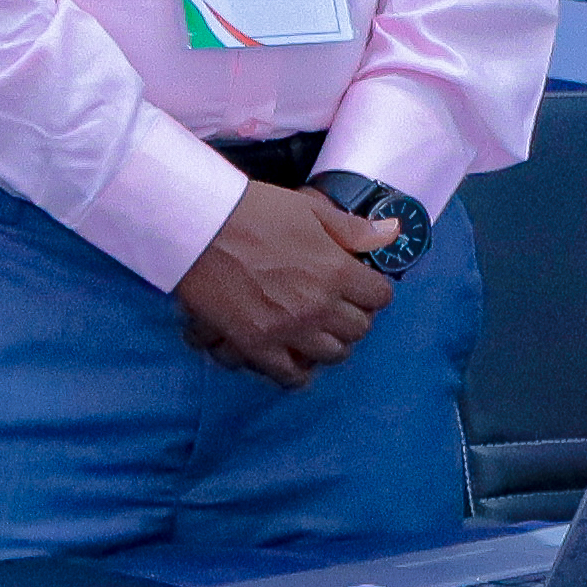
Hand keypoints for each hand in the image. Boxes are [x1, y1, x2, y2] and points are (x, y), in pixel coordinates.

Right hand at [173, 179, 392, 389]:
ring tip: (316, 329)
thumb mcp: (309, 210)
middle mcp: (318, 306)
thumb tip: (387, 235)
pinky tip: (295, 357)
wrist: (200, 227)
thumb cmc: (252, 212)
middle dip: (353, 316)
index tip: (361, 285)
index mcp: (335, 271)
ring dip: (330, 342)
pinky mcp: (257, 346)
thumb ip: (351, 230)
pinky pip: (291, 376)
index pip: (379, 296)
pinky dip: (298, 371)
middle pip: (359, 329)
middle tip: (338, 305)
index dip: (372, 290)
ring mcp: (288, 331)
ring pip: (333, 355)